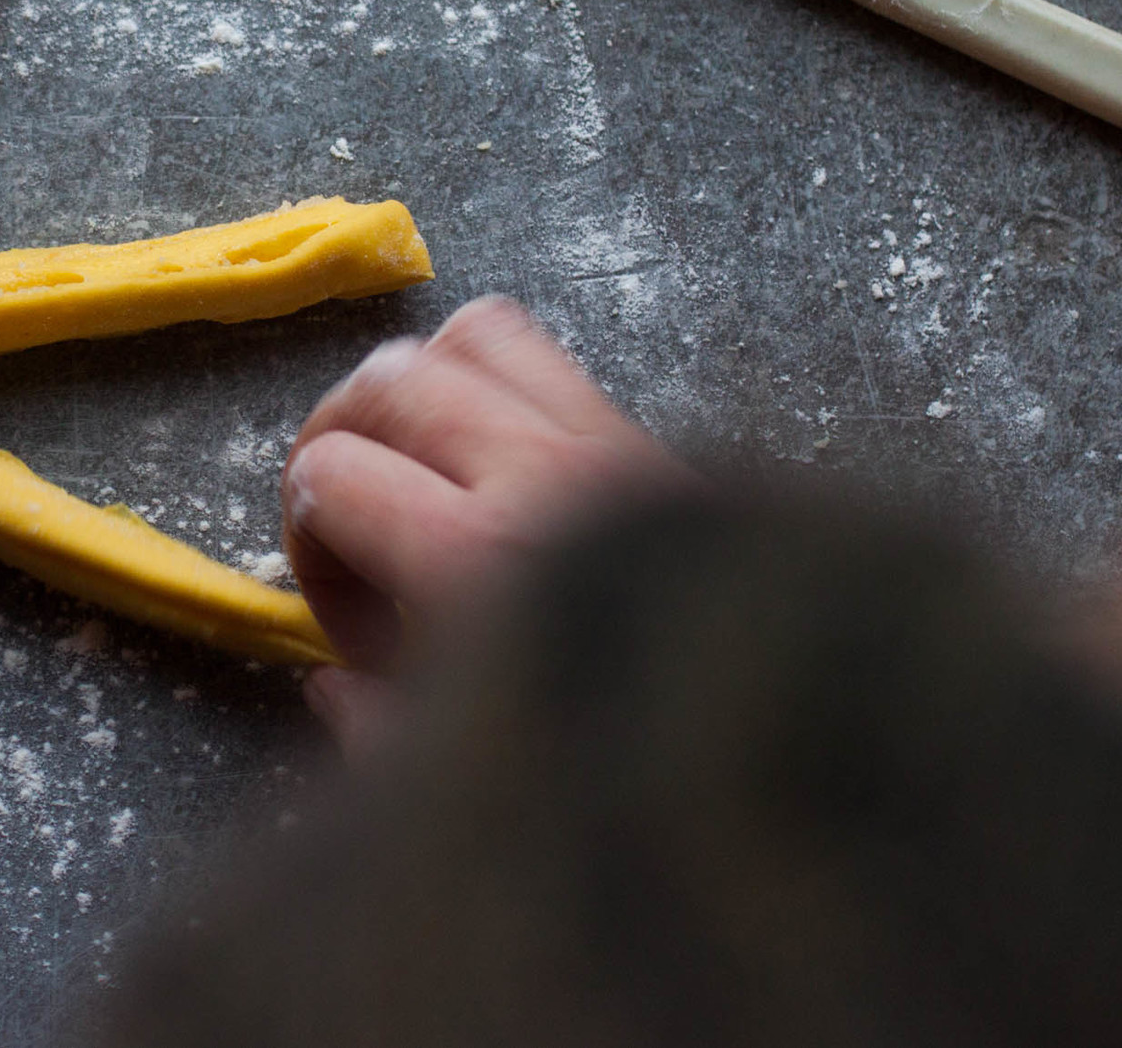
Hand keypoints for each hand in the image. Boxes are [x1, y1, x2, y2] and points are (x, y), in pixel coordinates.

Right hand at [281, 296, 683, 749]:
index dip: (308, 545)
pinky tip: (493, 456)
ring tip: (411, 465)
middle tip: (348, 525)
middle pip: (386, 381)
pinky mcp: (652, 440)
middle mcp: (541, 474)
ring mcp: (604, 443)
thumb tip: (333, 684)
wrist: (813, 738)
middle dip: (336, 444)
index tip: (351, 624)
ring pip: (469, 336)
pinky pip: (544, 354)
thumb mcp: (473, 785)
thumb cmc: (626, 779)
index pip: (329, 473)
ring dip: (416, 388)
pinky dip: (495, 380)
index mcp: (479, 556)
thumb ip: (379, 727)